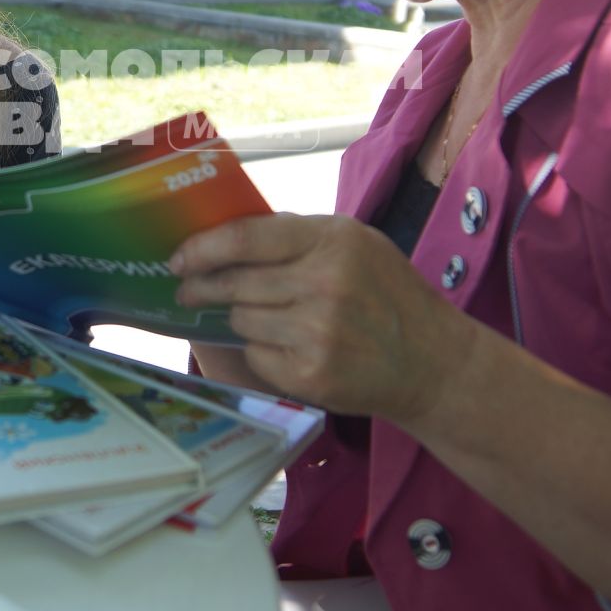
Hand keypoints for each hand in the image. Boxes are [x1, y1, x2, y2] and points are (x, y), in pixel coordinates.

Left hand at [171, 213, 473, 421]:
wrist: (431, 360)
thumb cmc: (386, 293)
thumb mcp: (355, 244)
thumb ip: (296, 237)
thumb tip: (225, 235)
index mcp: (333, 241)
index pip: (246, 239)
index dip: (203, 249)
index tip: (179, 258)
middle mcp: (324, 284)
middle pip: (235, 283)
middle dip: (204, 287)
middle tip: (189, 289)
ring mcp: (317, 333)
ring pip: (243, 320)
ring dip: (244, 319)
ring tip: (273, 319)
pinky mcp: (310, 374)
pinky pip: (257, 355)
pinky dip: (264, 351)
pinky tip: (293, 348)